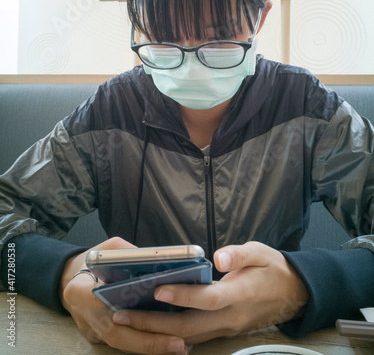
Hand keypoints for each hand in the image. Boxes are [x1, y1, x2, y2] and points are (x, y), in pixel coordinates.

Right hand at [61, 237, 187, 353]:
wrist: (70, 277)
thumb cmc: (92, 261)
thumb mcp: (108, 248)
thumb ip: (129, 254)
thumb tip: (158, 261)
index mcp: (79, 290)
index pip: (97, 303)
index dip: (125, 313)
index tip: (150, 317)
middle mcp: (84, 315)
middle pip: (116, 334)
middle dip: (148, 342)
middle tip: (178, 344)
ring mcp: (90, 330)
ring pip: (122, 344)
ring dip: (151, 348)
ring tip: (180, 347)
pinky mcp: (99, 337)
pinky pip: (123, 342)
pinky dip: (145, 343)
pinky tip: (169, 343)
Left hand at [113, 241, 308, 344]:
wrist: (294, 294)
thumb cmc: (274, 269)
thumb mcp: (261, 253)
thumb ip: (240, 254)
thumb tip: (218, 257)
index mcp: (239, 295)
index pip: (208, 299)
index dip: (183, 295)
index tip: (157, 289)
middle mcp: (230, 317)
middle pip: (188, 327)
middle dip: (154, 323)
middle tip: (124, 314)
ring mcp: (226, 328)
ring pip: (188, 337)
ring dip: (158, 331)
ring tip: (129, 319)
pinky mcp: (223, 330)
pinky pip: (195, 336)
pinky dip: (172, 333)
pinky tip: (153, 324)